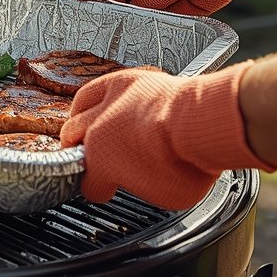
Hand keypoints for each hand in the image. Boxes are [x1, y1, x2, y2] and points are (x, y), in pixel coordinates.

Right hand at [61, 62, 276, 208]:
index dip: (100, 189)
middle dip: (82, 154)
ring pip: (79, 111)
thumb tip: (146, 178)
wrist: (202, 124)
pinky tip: (98, 103)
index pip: (91, 184)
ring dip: (79, 123)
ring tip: (83, 130)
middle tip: (92, 161)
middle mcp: (97, 131)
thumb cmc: (188, 161)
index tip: (108, 189)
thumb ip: (143, 185)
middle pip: (74, 142)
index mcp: (102, 163)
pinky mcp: (124, 81)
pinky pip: (96, 89)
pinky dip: (94, 99)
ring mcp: (109, 103)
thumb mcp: (166, 194)